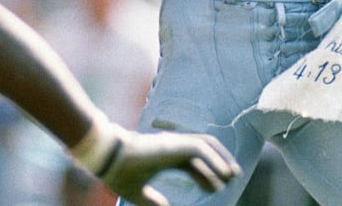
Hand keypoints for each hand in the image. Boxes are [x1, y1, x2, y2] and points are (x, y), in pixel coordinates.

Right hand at [100, 130, 240, 205]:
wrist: (108, 158)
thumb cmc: (119, 173)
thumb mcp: (138, 193)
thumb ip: (152, 200)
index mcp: (165, 156)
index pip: (192, 163)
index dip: (205, 175)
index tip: (216, 189)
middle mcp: (173, 146)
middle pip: (203, 152)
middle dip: (219, 163)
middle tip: (232, 178)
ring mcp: (174, 143)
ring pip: (206, 146)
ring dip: (221, 158)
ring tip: (233, 174)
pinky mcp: (174, 143)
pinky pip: (201, 149)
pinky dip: (215, 159)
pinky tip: (223, 173)